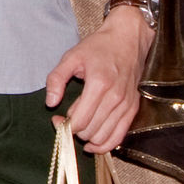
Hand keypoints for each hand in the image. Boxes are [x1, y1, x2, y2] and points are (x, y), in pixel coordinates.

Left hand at [45, 6, 148, 152]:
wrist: (128, 39)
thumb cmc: (99, 47)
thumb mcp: (72, 56)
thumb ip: (56, 79)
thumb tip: (51, 103)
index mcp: (99, 84)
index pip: (80, 120)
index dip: (65, 125)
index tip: (57, 118)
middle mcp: (115, 97)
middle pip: (90, 131)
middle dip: (74, 131)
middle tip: (66, 121)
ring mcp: (126, 104)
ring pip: (103, 136)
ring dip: (87, 138)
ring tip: (79, 127)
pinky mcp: (133, 108)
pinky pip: (119, 136)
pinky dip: (105, 144)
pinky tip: (93, 143)